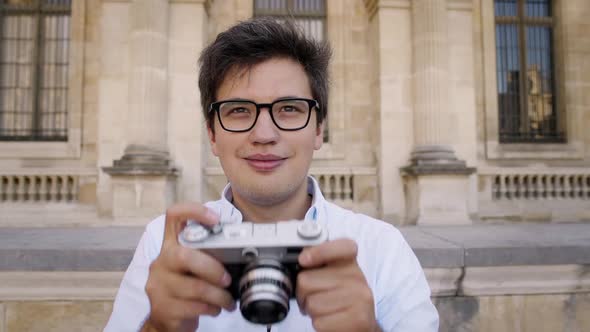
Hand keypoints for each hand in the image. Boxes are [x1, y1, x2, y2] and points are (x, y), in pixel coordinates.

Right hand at [142, 203, 235, 331]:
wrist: (164, 320)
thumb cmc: (184, 290)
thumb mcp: (191, 268)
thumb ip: (205, 256)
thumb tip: (242, 251)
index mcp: (170, 246)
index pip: (174, 216)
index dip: (194, 212)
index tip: (215, 219)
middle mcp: (161, 262)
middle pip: (183, 256)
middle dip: (212, 268)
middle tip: (227, 279)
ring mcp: (158, 285)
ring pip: (195, 287)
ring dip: (219, 295)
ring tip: (228, 301)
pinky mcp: (162, 308)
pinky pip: (194, 307)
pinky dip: (211, 308)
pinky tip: (215, 309)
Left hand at [296, 239, 379, 331]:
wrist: (362, 324)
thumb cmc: (341, 300)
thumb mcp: (334, 276)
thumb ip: (319, 264)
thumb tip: (302, 258)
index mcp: (350, 263)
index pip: (341, 247)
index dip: (320, 251)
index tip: (304, 259)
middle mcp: (358, 278)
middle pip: (307, 280)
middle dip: (303, 294)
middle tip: (315, 297)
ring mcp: (360, 299)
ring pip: (312, 303)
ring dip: (311, 311)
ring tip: (324, 310)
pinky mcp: (358, 319)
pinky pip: (319, 322)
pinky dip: (319, 325)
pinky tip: (330, 321)